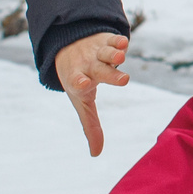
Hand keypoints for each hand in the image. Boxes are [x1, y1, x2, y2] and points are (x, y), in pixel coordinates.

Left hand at [55, 31, 131, 156]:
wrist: (68, 46)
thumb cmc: (79, 80)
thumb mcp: (82, 102)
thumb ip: (90, 126)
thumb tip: (96, 154)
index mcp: (79, 81)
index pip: (78, 83)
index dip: (80, 83)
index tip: (82, 84)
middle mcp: (88, 66)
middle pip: (100, 71)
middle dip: (110, 74)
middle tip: (124, 80)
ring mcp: (96, 52)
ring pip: (106, 54)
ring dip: (113, 55)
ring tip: (120, 56)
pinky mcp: (105, 40)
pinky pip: (112, 39)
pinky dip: (117, 40)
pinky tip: (123, 41)